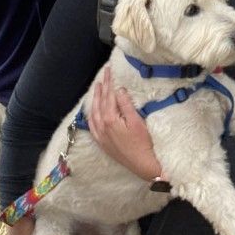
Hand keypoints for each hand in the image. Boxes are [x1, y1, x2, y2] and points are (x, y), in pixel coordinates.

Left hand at [87, 67, 162, 182]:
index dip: (109, 82)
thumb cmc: (143, 142)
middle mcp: (102, 126)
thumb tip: (119, 90)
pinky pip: (92, 125)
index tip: (109, 71)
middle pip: (100, 102)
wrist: (142, 164)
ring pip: (94, 112)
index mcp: (110, 119)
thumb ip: (126, 105)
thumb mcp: (137, 121)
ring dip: (95, 99)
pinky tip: (93, 111)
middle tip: (104, 74)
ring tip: (96, 87)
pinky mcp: (102, 142)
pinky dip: (92, 114)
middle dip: (102, 87)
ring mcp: (100, 135)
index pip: (109, 95)